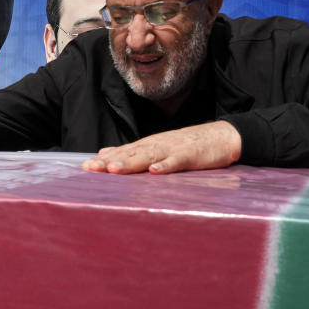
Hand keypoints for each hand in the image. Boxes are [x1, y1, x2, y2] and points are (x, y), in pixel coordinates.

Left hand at [83, 121, 241, 174]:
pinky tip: (155, 171)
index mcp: (148, 145)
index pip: (122, 152)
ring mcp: (173, 149)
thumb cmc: (188, 145)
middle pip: (131, 153)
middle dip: (111, 161)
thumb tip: (104, 153)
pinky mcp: (191, 156)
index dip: (104, 159)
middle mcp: (157, 145)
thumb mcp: (156, 147)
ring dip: (132, 163)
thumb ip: (131, 152)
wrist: (222, 137)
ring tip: (115, 170)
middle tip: (92, 168)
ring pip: (149, 156)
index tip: (85, 167)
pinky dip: (166, 166)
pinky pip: (177, 162)